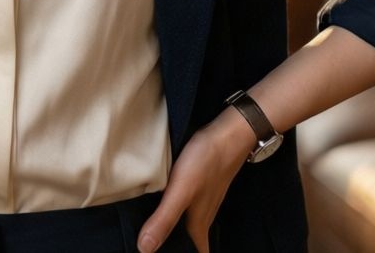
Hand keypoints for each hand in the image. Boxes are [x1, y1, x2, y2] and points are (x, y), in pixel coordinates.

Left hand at [135, 109, 254, 252]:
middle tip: (152, 246)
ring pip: (188, 226)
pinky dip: (175, 213)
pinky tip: (161, 204)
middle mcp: (202, 217)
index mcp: (198, 225)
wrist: (229, 133)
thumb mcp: (181, 191)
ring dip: (174, 232)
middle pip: (191, 243)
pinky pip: (186, 208)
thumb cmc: (206, 162)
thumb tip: (144, 249)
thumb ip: (164, 219)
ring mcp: (203, 201)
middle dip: (175, 247)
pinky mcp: (199, 187)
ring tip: (152, 230)